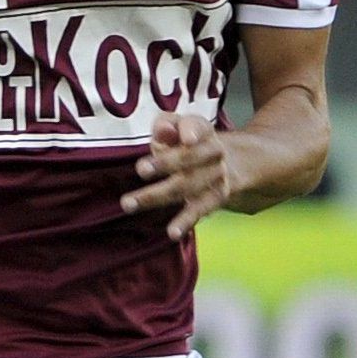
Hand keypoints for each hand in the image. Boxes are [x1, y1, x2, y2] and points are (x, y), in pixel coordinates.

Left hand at [122, 112, 234, 238]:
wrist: (228, 162)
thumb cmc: (186, 143)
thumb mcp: (176, 128)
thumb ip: (166, 125)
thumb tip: (162, 132)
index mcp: (201, 131)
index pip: (197, 126)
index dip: (191, 131)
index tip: (186, 138)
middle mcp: (212, 152)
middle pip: (190, 157)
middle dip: (166, 163)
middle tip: (141, 169)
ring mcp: (215, 177)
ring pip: (186, 185)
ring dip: (156, 195)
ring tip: (128, 204)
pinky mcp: (213, 199)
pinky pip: (198, 210)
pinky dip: (185, 222)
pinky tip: (172, 232)